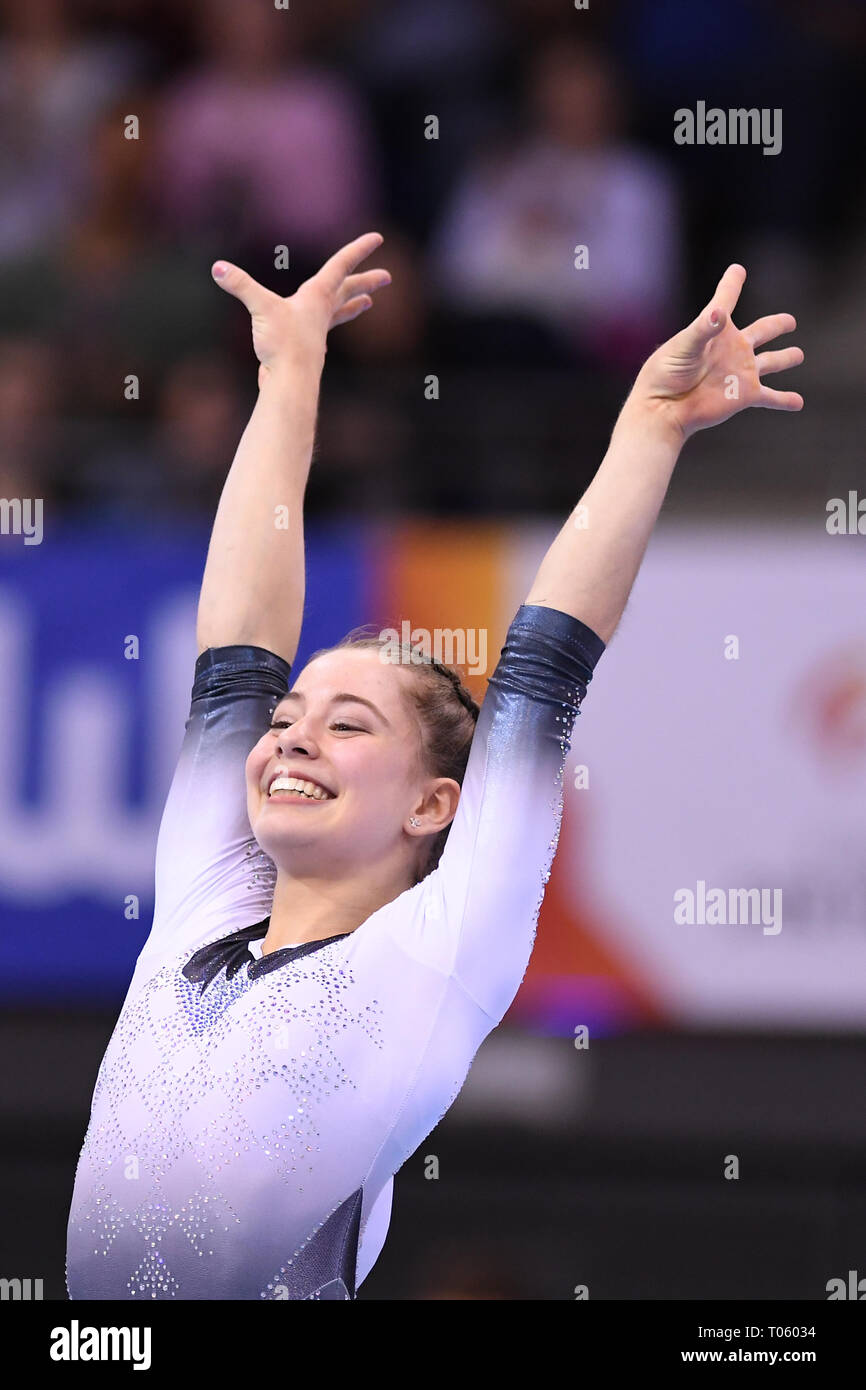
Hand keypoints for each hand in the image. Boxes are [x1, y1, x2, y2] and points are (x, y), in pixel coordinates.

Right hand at [211, 232, 390, 385]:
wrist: (289, 383)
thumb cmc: (283, 345)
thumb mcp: (261, 308)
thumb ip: (241, 286)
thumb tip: (218, 268)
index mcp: (317, 296)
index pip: (341, 265)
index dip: (359, 249)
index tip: (379, 238)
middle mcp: (321, 312)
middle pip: (349, 291)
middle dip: (367, 281)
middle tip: (387, 277)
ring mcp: (317, 331)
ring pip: (340, 312)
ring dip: (354, 305)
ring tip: (368, 303)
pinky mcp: (308, 348)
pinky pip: (322, 332)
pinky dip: (328, 327)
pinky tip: (324, 334)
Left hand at [631, 264, 803, 441]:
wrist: (664, 408)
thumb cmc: (666, 374)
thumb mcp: (684, 346)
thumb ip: (703, 328)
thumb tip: (719, 312)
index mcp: (717, 330)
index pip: (726, 300)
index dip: (732, 284)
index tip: (737, 270)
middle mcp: (733, 349)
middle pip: (762, 331)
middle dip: (776, 325)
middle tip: (790, 321)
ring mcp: (741, 372)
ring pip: (771, 362)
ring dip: (785, 358)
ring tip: (798, 354)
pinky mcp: (745, 395)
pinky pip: (771, 397)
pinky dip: (785, 400)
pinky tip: (798, 403)